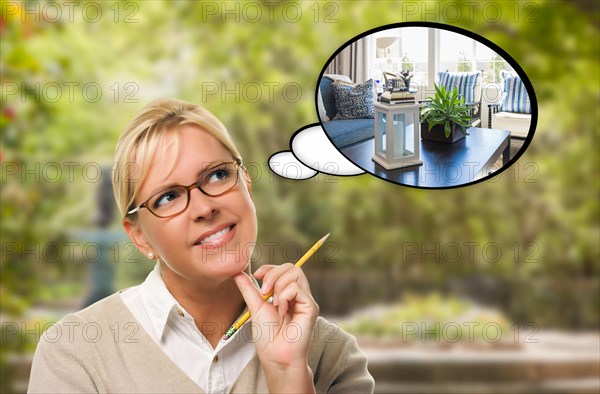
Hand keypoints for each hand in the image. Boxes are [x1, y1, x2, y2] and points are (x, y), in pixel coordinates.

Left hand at [233, 264, 317, 392]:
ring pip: (295, 273)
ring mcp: (306, 300)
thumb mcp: (255, 306)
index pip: (284, 268)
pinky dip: (285, 296)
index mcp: (287, 293)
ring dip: (278, 285)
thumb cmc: (267, 336)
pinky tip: (282, 310)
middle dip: (273, 274)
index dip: (270, 268)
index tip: (257, 275)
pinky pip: (297, 288)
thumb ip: (248, 288)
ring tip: (274, 304)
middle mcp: (299, 294)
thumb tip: (237, 273)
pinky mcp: (311, 307)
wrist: (275, 355)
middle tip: (264, 292)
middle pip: (291, 267)